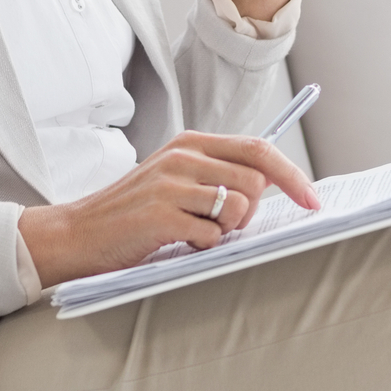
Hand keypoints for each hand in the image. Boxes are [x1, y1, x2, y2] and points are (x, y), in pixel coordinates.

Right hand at [17, 132, 321, 287]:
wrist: (78, 233)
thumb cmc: (133, 213)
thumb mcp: (175, 179)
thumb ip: (218, 174)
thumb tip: (274, 184)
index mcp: (191, 143)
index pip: (259, 149)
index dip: (292, 175)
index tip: (312, 199)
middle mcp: (183, 156)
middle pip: (255, 182)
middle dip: (248, 213)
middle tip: (217, 225)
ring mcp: (171, 184)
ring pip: (237, 209)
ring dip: (223, 231)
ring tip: (191, 232)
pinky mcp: (161, 214)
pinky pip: (211, 236)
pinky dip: (201, 246)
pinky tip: (176, 242)